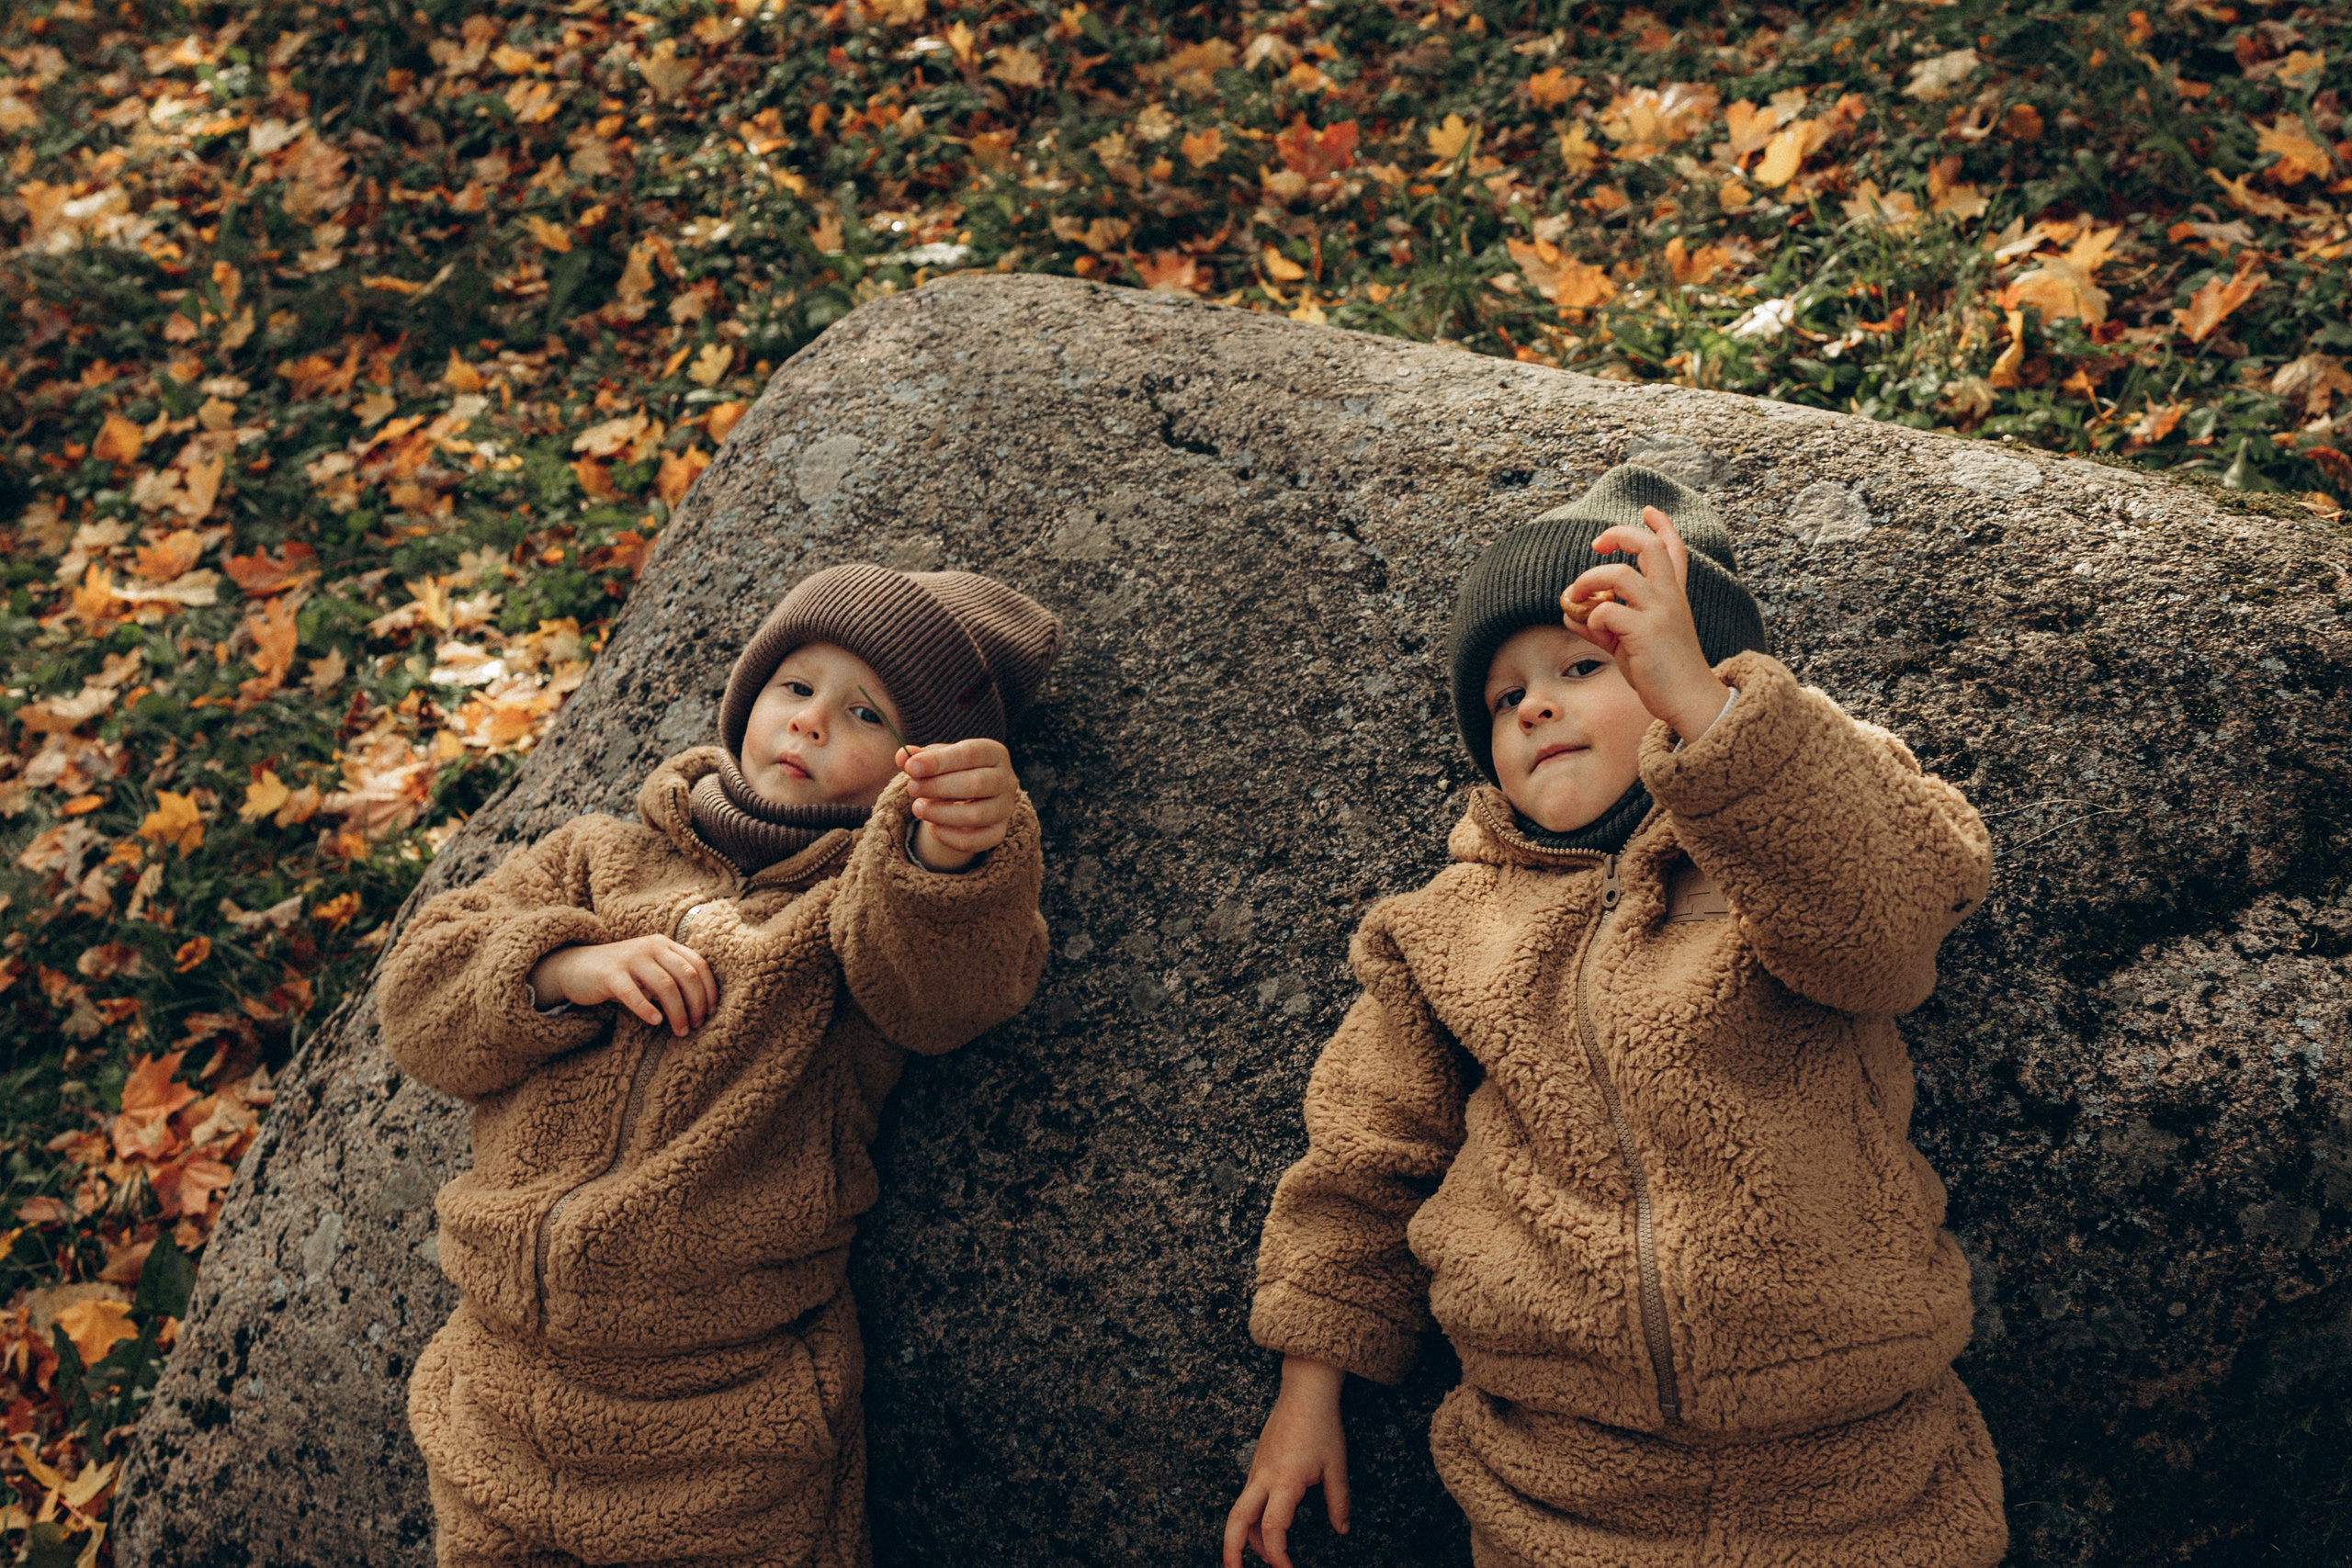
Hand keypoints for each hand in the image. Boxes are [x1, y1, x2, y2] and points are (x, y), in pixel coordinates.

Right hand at [528, 935, 716, 1036]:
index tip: (713, 1012)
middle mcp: (651, 947)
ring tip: (681, 1031)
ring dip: (678, 1011)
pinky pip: (633, 993)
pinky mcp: (610, 974)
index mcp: (665, 945)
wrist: (575, 967)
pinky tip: (655, 1022)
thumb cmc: (620, 974)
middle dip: (697, 1003)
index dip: (710, 989)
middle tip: (697, 1025)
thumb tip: (702, 1008)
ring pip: (666, 985)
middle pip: (686, 975)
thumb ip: (672, 978)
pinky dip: (647, 1009)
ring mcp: (631, 959)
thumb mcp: (649, 970)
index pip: (699, 964)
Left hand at [897, 738, 1018, 872]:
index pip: (970, 754)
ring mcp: (1005, 809)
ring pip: (976, 815)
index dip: (939, 761)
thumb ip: (919, 757)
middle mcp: (1006, 780)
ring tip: (918, 808)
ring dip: (941, 813)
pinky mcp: (998, 833)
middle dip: (938, 787)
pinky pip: (976, 841)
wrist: (969, 797)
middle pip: (976, 784)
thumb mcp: (936, 759)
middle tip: (912, 788)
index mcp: (994, 753)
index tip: (910, 767)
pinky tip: (932, 827)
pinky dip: (949, 837)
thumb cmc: (952, 770)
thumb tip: (902, 755)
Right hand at [1223, 1357, 1350, 1567]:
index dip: (1278, 1556)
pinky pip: (1247, 1496)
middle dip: (1232, 1551)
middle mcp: (1263, 1477)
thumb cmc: (1321, 1425)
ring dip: (1246, 1536)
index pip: (1272, 1528)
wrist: (1304, 1390)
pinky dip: (1251, 1517)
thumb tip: (1341, 1530)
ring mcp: (1256, 1469)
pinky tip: (1265, 1525)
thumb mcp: (1336, 1466)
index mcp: (1284, 1481)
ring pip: (1240, 1509)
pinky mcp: (1257, 1463)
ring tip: (1261, 1556)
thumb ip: (1338, 1502)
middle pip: (1236, 1520)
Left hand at [1560, 502, 1731, 742]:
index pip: (1673, 550)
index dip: (1661, 526)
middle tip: (1597, 543)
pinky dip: (1590, 619)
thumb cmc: (1660, 672)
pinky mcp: (1645, 632)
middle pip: (1648, 547)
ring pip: (1619, 574)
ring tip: (1576, 595)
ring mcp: (1659, 612)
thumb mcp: (1630, 642)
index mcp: (1673, 596)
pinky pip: (1606, 612)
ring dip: (1589, 580)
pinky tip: (1593, 631)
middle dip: (1620, 534)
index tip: (1648, 510)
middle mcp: (1669, 597)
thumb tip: (1571, 612)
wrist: (1689, 700)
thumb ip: (1604, 624)